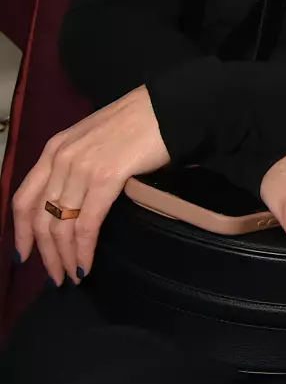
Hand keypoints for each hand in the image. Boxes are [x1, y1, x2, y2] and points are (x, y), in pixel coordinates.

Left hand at [12, 86, 169, 286]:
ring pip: (61, 226)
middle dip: (46, 254)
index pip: (22, 198)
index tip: (24, 255)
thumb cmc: (137, 123)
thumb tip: (75, 203)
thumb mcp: (92, 140)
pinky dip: (83, 250)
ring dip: (64, 257)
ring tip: (72, 276)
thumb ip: (76, 166)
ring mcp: (81, 167)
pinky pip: (86, 224)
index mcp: (54, 149)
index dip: (20, 232)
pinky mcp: (105, 177)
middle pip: (40, 218)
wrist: (167, 106)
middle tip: (56, 276)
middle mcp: (60, 158)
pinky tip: (86, 265)